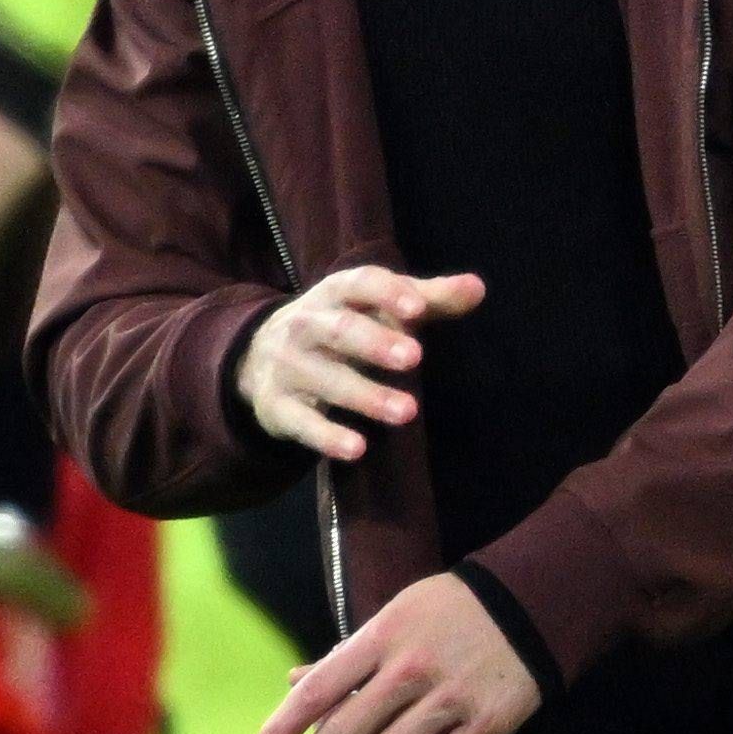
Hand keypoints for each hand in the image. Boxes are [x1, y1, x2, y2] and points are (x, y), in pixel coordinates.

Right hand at [239, 265, 483, 464]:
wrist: (255, 358)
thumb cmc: (338, 327)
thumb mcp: (375, 308)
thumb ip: (427, 299)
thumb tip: (477, 288)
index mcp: (333, 294)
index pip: (358, 284)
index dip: (386, 293)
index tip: (419, 309)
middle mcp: (305, 325)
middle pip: (339, 330)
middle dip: (375, 343)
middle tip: (415, 357)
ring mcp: (287, 366)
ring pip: (326, 379)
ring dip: (366, 395)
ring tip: (407, 411)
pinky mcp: (277, 406)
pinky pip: (302, 422)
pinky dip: (327, 436)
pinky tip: (358, 449)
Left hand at [254, 568, 542, 733]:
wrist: (531, 605)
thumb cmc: (450, 611)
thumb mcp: (393, 617)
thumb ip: (346, 656)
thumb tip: (293, 681)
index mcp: (380, 639)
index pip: (318, 691)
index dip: (282, 729)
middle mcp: (408, 671)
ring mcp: (447, 701)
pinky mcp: (483, 727)